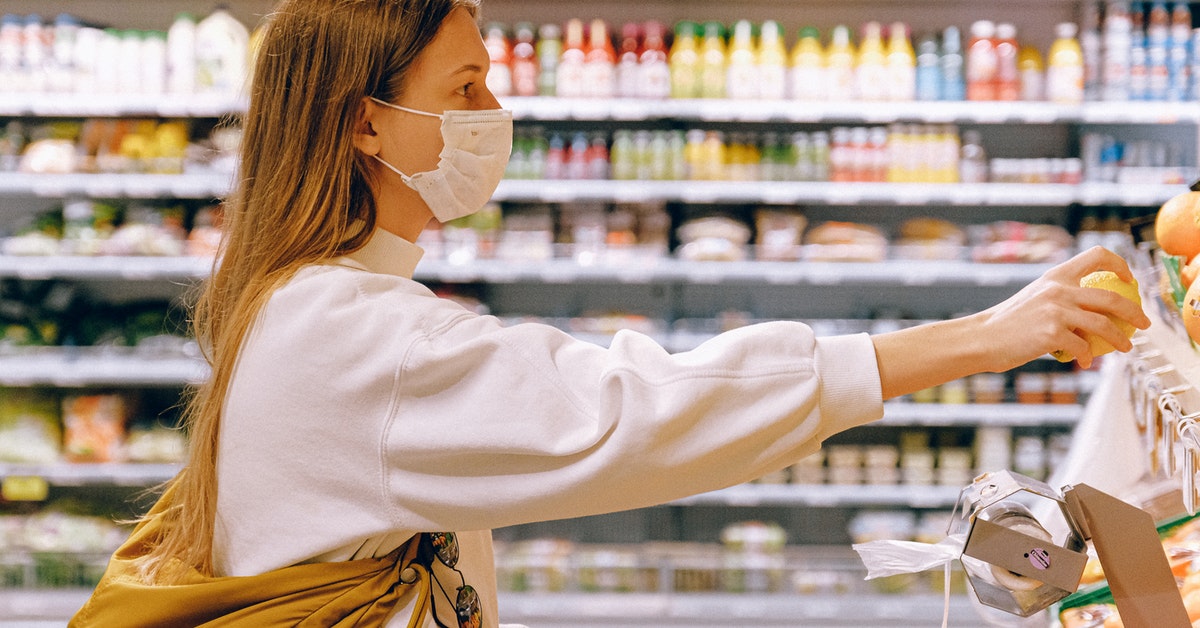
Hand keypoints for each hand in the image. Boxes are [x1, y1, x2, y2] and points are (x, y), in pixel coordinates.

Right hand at [976, 246, 1150, 370]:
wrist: (981, 338)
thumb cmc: (1008, 323)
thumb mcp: (1035, 300)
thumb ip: (1061, 299)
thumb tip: (1093, 312)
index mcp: (1055, 276)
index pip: (1097, 255)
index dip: (1119, 264)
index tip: (1128, 280)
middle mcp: (1058, 289)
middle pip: (1112, 297)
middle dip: (1135, 312)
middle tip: (1144, 323)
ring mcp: (1056, 311)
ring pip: (1104, 325)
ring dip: (1120, 339)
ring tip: (1126, 347)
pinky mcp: (1052, 333)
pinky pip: (1083, 347)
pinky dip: (1087, 357)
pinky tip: (1085, 362)